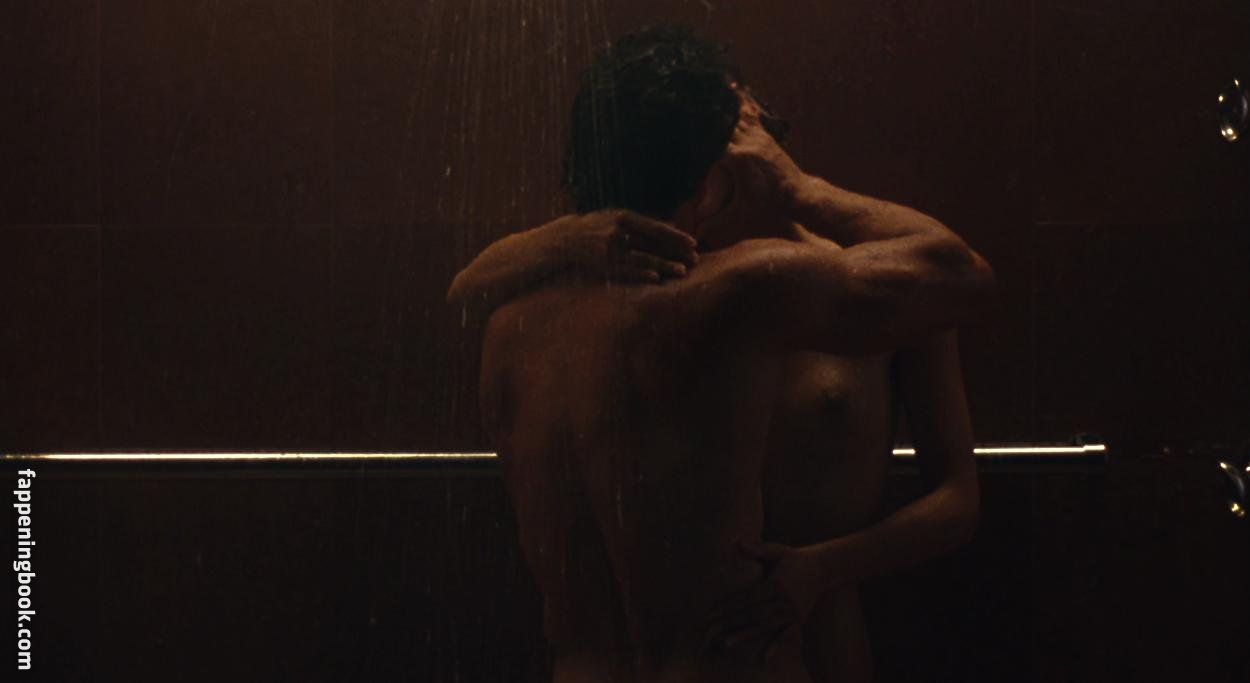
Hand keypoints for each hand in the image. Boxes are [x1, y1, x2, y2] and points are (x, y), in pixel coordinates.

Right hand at [552, 209, 698, 283]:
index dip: (676, 235)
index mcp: (622, 216)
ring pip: (643, 257)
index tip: (694, 243)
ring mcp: (609, 248)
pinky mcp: (602, 264)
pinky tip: (656, 278)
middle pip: (653, 242)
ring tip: (682, 271)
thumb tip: (671, 224)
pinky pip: (626, 270)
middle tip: (696, 259)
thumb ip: (642, 222)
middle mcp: (617, 230)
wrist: (563, 239)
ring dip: (665, 265)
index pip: (655, 227)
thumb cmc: (595, 228)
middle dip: (676, 251)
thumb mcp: (615, 218)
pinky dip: (642, 273)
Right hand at [698, 86, 807, 240]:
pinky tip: (732, 85)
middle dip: (705, 107)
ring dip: (721, 97)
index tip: (679, 117)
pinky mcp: (764, 135)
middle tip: (686, 90)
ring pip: (736, 112)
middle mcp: (747, 142)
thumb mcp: (740, 215)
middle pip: (722, 119)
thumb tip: (693, 239)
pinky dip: (739, 101)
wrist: (798, 195)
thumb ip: (716, 225)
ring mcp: (757, 137)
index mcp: (738, 159)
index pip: (712, 138)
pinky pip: (749, 113)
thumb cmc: (768, 207)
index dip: (697, 128)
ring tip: (706, 77)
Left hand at [702, 541, 825, 662]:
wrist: (823, 568)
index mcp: (778, 584)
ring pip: (764, 626)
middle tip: (710, 627)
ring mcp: (793, 613)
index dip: (729, 604)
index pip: (748, 597)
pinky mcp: (798, 621)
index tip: (712, 610)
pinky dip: (773, 647)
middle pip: (753, 614)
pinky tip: (764, 659)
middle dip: (730, 621)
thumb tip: (736, 542)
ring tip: (725, 644)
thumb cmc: (795, 558)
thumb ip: (757, 548)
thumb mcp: (777, 550)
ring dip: (744, 635)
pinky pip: (782, 635)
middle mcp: (786, 600)